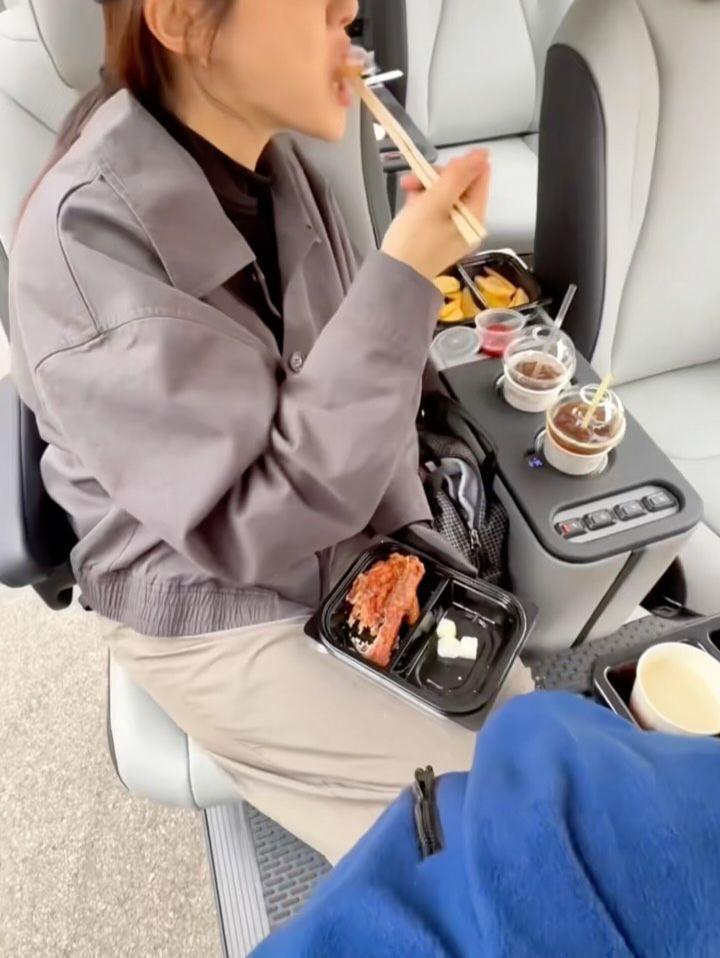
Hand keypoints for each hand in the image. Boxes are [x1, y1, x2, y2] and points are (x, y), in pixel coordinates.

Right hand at [380, 150, 490, 280]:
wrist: (394, 277)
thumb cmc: (413, 240)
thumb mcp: (435, 201)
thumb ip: (459, 176)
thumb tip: (483, 154)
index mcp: (475, 216)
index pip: (479, 176)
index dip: (457, 166)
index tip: (433, 170)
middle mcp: (469, 224)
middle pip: (461, 185)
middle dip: (436, 178)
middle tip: (411, 181)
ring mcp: (454, 231)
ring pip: (446, 196)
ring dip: (426, 189)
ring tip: (407, 192)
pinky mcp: (440, 237)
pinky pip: (437, 211)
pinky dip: (423, 203)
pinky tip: (410, 205)